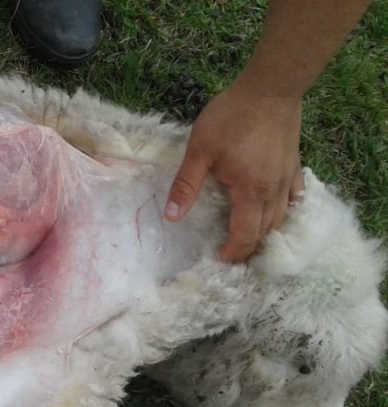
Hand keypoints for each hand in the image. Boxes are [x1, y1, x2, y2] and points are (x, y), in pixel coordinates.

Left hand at [165, 82, 304, 261]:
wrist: (270, 88)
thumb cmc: (231, 117)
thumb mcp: (199, 151)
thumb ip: (186, 185)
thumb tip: (171, 216)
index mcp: (250, 192)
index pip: (244, 235)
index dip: (233, 252)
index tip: (220, 258)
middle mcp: (273, 191)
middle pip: (265, 231)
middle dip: (249, 248)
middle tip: (232, 255)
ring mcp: (287, 178)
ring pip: (282, 218)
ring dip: (267, 233)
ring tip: (251, 240)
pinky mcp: (294, 164)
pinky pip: (295, 197)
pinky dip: (286, 211)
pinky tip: (278, 212)